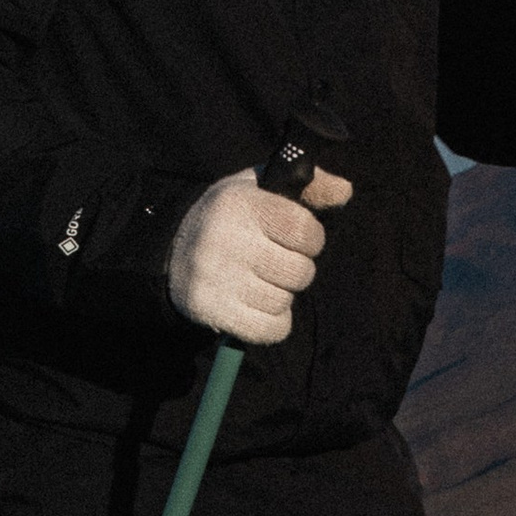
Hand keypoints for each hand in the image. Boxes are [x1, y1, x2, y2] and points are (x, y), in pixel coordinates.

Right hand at [165, 165, 351, 347]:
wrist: (170, 251)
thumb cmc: (231, 217)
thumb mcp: (261, 189)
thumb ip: (308, 186)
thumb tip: (344, 191)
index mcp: (241, 203)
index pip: (306, 231)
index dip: (310, 238)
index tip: (293, 237)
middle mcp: (225, 238)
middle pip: (300, 272)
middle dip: (296, 270)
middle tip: (273, 262)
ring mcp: (215, 276)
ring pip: (284, 302)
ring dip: (281, 296)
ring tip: (258, 280)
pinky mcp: (210, 309)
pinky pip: (270, 329)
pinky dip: (272, 323)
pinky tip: (254, 305)